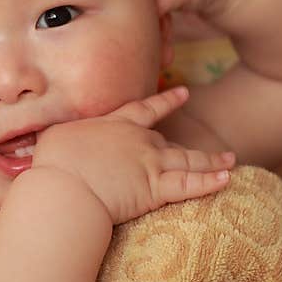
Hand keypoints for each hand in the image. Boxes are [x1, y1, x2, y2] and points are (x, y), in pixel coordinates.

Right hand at [32, 87, 234, 224]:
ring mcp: (149, 162)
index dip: (165, 102)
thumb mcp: (52, 137)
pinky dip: (209, 182)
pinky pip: (189, 185)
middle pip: (168, 139)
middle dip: (187, 143)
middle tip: (209, 146)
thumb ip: (60, 133)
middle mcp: (137, 139)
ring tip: (231, 159)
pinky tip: (227, 178)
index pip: (143, 109)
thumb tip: (51, 131)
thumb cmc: (53, 163)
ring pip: (187, 160)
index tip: (183, 94)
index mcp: (113, 124)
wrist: (64, 186)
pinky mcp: (155, 188)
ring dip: (210, 160)